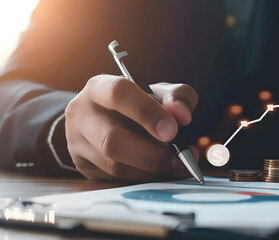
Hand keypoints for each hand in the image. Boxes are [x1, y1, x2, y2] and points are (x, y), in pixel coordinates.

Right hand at [65, 74, 198, 180]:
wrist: (105, 118)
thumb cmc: (136, 104)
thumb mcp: (158, 93)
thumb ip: (177, 97)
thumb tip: (183, 116)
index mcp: (98, 88)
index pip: (118, 94)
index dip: (147, 113)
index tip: (173, 131)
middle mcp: (81, 114)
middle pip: (112, 140)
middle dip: (152, 154)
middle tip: (181, 159)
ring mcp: (76, 143)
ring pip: (114, 165)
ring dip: (151, 170)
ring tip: (175, 165)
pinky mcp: (83, 166)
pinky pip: (115, 179)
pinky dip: (143, 178)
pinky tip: (159, 171)